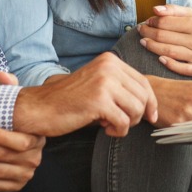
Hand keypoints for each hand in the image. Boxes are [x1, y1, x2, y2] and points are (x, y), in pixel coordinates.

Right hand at [12, 51, 157, 137]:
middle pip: (143, 96)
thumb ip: (120, 87)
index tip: (151, 116)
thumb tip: (149, 103)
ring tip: (110, 124)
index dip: (151, 102)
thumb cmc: (70, 100)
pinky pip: (124, 122)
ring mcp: (104, 83)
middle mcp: (109, 67)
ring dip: (127, 123)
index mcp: (110, 61)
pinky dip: (118, 131)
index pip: (143, 81)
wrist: (40, 107)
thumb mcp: (98, 84)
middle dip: (138, 115)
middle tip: (121, 122)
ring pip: (137, 109)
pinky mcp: (99, 101)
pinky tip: (104, 128)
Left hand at [137, 5, 191, 77]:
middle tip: (141, 31)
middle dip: (149, 33)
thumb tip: (156, 9)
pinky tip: (159, 58)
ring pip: (170, 52)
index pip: (167, 22)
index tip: (147, 21)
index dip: (153, 22)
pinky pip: (181, 68)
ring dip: (153, 47)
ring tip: (144, 42)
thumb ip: (175, 11)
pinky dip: (169, 64)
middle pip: (165, 37)